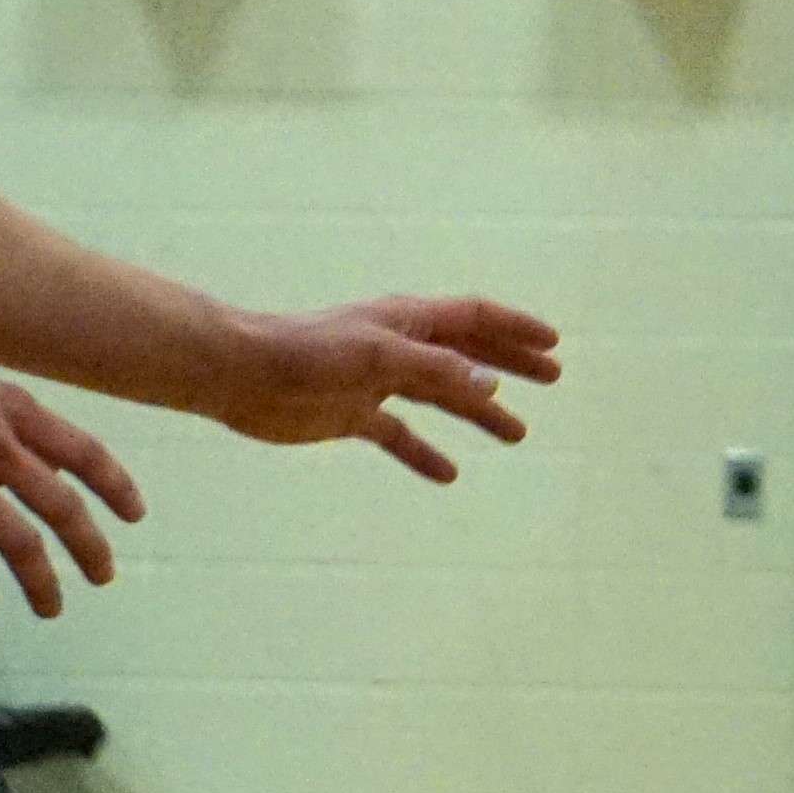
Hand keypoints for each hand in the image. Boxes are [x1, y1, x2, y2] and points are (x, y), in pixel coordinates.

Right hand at [0, 333, 140, 618]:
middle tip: (104, 576)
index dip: (115, 486)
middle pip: (61, 505)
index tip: (134, 515)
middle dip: (90, 547)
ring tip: (51, 607)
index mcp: (8, 408)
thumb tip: (28, 445)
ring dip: (42, 582)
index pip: (81, 452)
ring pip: (18, 541)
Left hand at [193, 294, 563, 481]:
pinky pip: (400, 436)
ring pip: (441, 397)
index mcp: (407, 321)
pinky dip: (424, 452)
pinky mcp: (352, 415)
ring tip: (517, 433)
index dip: (516, 329)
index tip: (553, 344)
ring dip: (479, 411)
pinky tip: (448, 474)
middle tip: (552, 378)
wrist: (240, 374)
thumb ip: (435, 369)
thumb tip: (492, 383)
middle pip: (467, 354)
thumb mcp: (377, 356)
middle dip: (511, 363)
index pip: (475, 319)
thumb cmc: (305, 353)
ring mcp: (376, 382)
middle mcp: (398, 347)